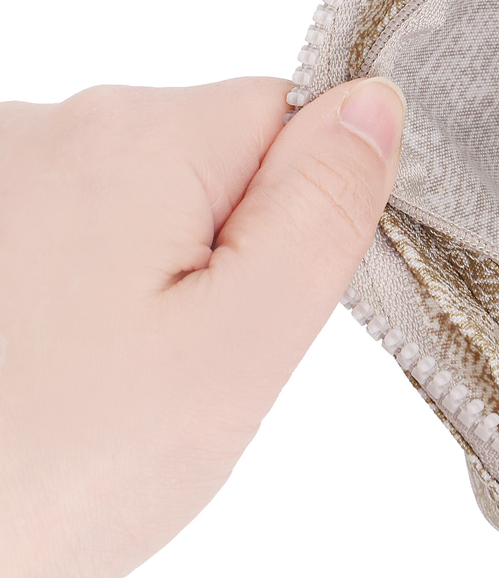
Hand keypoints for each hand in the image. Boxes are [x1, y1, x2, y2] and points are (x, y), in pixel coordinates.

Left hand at [0, 77, 405, 577]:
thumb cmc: (46, 473)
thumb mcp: (238, 343)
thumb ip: (322, 210)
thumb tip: (376, 104)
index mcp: (139, 134)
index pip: (290, 119)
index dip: (300, 216)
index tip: (251, 310)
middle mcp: (48, 125)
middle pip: (208, 162)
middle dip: (220, 256)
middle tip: (177, 368)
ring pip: (136, 204)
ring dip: (144, 278)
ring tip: (99, 385)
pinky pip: (65, 232)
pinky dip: (75, 293)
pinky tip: (44, 373)